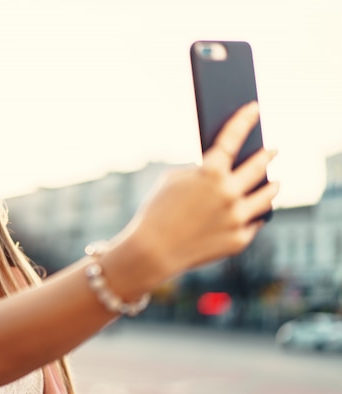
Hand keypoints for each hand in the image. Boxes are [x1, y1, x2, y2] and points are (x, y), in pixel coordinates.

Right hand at [104, 101, 278, 293]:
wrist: (151, 252)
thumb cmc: (156, 211)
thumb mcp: (173, 180)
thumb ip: (201, 172)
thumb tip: (224, 172)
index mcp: (210, 173)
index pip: (233, 137)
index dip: (244, 120)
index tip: (254, 109)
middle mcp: (229, 193)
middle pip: (259, 166)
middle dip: (266, 155)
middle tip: (271, 150)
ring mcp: (237, 218)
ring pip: (267, 196)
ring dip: (271, 186)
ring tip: (273, 182)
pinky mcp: (239, 240)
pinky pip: (254, 222)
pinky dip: (253, 215)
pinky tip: (257, 210)